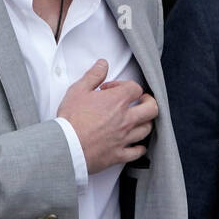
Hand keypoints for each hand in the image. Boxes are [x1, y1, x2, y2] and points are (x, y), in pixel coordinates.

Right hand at [57, 59, 157, 175]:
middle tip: (142, 101)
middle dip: (149, 102)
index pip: (135, 88)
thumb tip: (103, 64)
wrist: (66, 146)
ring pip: (146, 129)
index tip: (114, 89)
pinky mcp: (119, 154)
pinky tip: (136, 145)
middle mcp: (125, 119)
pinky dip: (139, 148)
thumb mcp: (78, 90)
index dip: (126, 86)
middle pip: (152, 108)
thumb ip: (93, 75)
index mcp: (117, 101)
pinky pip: (138, 152)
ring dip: (144, 123)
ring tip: (137, 121)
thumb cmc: (71, 119)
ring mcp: (124, 138)